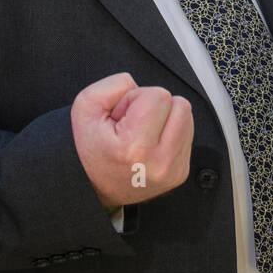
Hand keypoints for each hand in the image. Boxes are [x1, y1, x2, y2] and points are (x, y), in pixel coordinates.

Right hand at [71, 73, 193, 209]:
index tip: (122, 116)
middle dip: (156, 106)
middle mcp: (159, 162)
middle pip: (180, 105)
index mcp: (135, 147)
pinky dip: (170, 134)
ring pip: (187, 118)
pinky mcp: (180, 173)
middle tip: (133, 123)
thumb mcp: (85, 108)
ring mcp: (173, 170)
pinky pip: (187, 135)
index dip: (136, 98)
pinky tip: (150, 144)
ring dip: (166, 118)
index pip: (159, 95)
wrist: (90, 188)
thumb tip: (138, 84)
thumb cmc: (88, 150)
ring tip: (141, 133)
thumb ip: (113, 85)